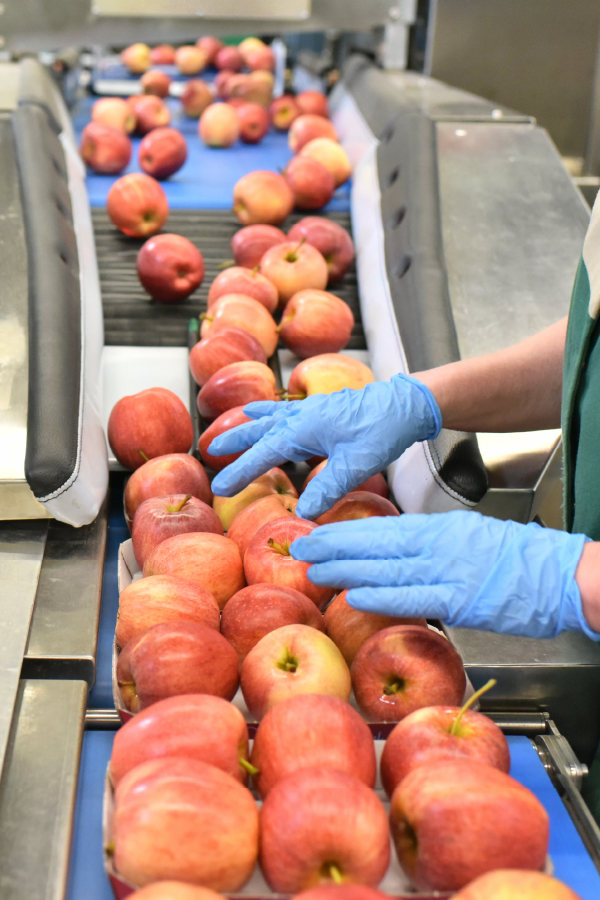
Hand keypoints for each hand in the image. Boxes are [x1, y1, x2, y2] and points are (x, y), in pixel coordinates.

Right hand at [209, 374, 440, 518]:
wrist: (405, 404)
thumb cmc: (381, 431)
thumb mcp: (355, 465)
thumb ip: (327, 489)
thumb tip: (303, 512)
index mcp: (303, 427)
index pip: (263, 453)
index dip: (241, 471)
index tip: (220, 487)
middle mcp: (302, 415)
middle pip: (259, 428)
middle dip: (235, 440)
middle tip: (209, 448)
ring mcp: (312, 409)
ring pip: (272, 416)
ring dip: (250, 422)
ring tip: (233, 422)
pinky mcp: (324, 409)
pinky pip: (288, 409)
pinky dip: (272, 411)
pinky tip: (270, 412)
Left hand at [290, 511, 596, 639]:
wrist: (563, 574)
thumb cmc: (520, 562)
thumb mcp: (471, 540)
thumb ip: (434, 548)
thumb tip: (399, 559)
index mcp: (439, 529)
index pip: (382, 530)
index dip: (345, 533)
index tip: (316, 534)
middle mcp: (438, 544)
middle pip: (375, 543)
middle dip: (333, 545)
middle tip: (298, 546)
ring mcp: (447, 570)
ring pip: (386, 567)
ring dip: (345, 569)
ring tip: (312, 569)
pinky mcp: (460, 598)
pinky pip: (413, 596)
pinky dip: (381, 596)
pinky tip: (353, 596)